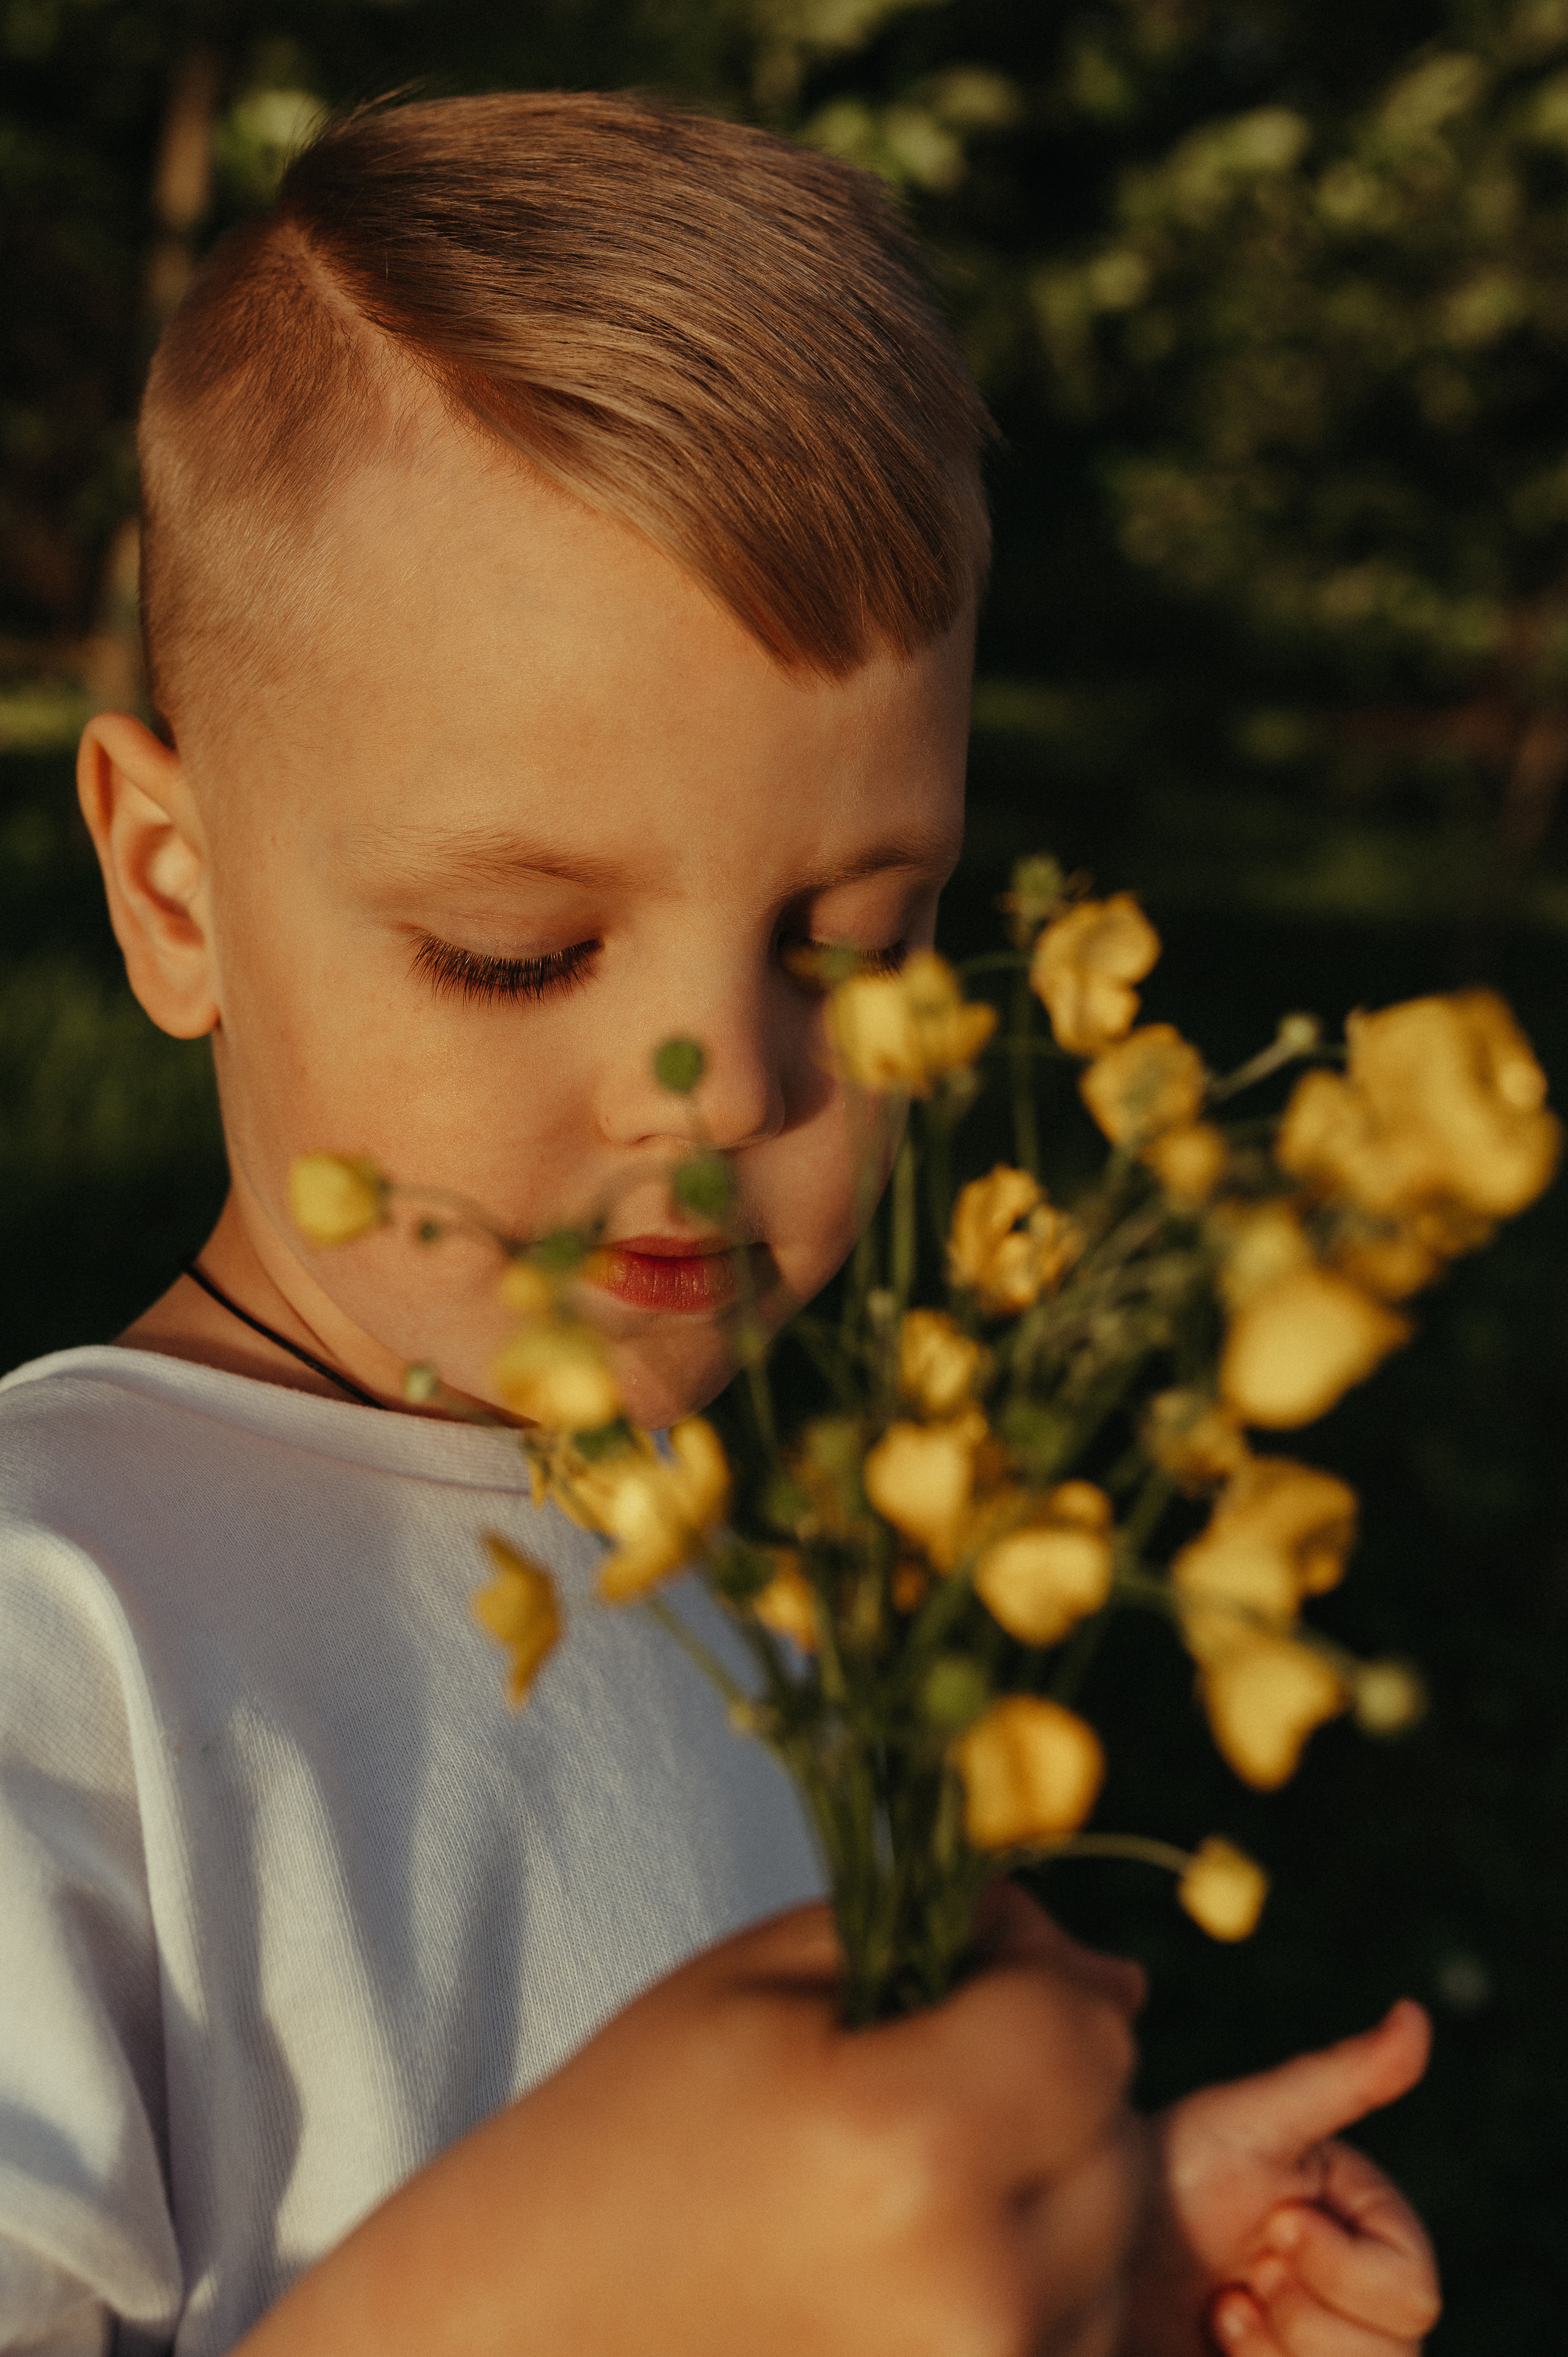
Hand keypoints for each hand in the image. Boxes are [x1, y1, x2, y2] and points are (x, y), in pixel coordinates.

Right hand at [238, 1891, 1147, 2356]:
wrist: (514, 2337)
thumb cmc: (626, 2137)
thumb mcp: (764, 1984)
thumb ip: (956, 1954)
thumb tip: (1126, 1980)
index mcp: (906, 2144)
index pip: (1088, 2026)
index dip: (1032, 1979)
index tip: (959, 1978)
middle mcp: (970, 2294)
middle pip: (1119, 2143)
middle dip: (1050, 2088)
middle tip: (921, 2085)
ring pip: (1111, 2256)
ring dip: (1050, 2202)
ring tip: (903, 2194)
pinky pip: (1069, 2344)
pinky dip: (1027, 2297)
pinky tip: (911, 2272)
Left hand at [1123, 2001, 1438, 2356]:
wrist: (1091, 2242)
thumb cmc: (1171, 2169)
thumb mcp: (1254, 2121)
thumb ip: (1341, 2077)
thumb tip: (1417, 2013)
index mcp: (1368, 2235)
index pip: (1413, 2293)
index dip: (1338, 2265)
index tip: (1275, 2222)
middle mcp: (1359, 2302)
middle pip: (1395, 2355)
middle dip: (1302, 2311)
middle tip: (1246, 2269)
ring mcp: (1321, 2350)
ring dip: (1275, 2348)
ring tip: (1224, 2304)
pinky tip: (1212, 2336)